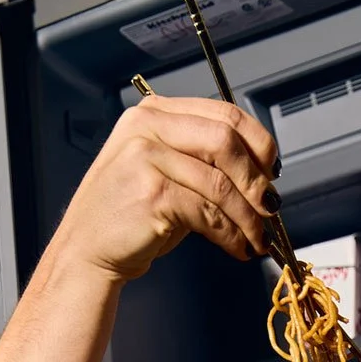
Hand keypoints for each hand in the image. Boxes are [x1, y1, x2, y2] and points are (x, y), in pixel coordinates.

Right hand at [53, 96, 277, 281]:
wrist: (88, 248)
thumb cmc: (129, 214)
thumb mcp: (164, 171)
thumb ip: (202, 161)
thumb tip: (259, 177)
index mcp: (155, 113)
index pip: (223, 113)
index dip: (258, 143)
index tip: (272, 171)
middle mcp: (148, 128)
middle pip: (226, 141)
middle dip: (256, 179)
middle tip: (270, 207)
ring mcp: (147, 159)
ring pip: (221, 184)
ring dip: (249, 218)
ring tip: (258, 238)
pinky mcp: (152, 195)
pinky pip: (209, 214)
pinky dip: (231, 235)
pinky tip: (237, 247)